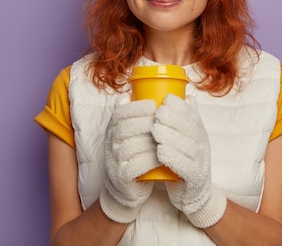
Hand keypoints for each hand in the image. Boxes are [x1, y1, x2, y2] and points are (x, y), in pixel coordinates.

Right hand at [100, 95, 159, 222]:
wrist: (125, 189)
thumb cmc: (138, 155)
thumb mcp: (137, 134)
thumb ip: (146, 115)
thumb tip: (170, 93)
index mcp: (113, 130)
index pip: (119, 114)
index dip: (135, 107)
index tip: (153, 105)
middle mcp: (111, 144)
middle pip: (125, 128)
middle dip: (146, 123)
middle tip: (164, 122)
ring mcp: (114, 161)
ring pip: (132, 146)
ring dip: (151, 141)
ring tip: (167, 138)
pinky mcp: (122, 177)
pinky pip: (135, 166)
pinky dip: (150, 160)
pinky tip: (162, 156)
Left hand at [152, 94, 226, 227]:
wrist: (192, 193)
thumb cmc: (183, 161)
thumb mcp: (184, 138)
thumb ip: (182, 120)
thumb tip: (182, 95)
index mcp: (199, 133)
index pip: (193, 115)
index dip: (181, 106)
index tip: (165, 100)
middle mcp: (202, 145)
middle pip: (191, 129)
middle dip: (174, 118)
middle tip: (157, 113)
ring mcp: (200, 161)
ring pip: (188, 146)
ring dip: (171, 136)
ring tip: (155, 130)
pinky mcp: (195, 178)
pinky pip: (186, 167)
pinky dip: (173, 158)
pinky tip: (160, 152)